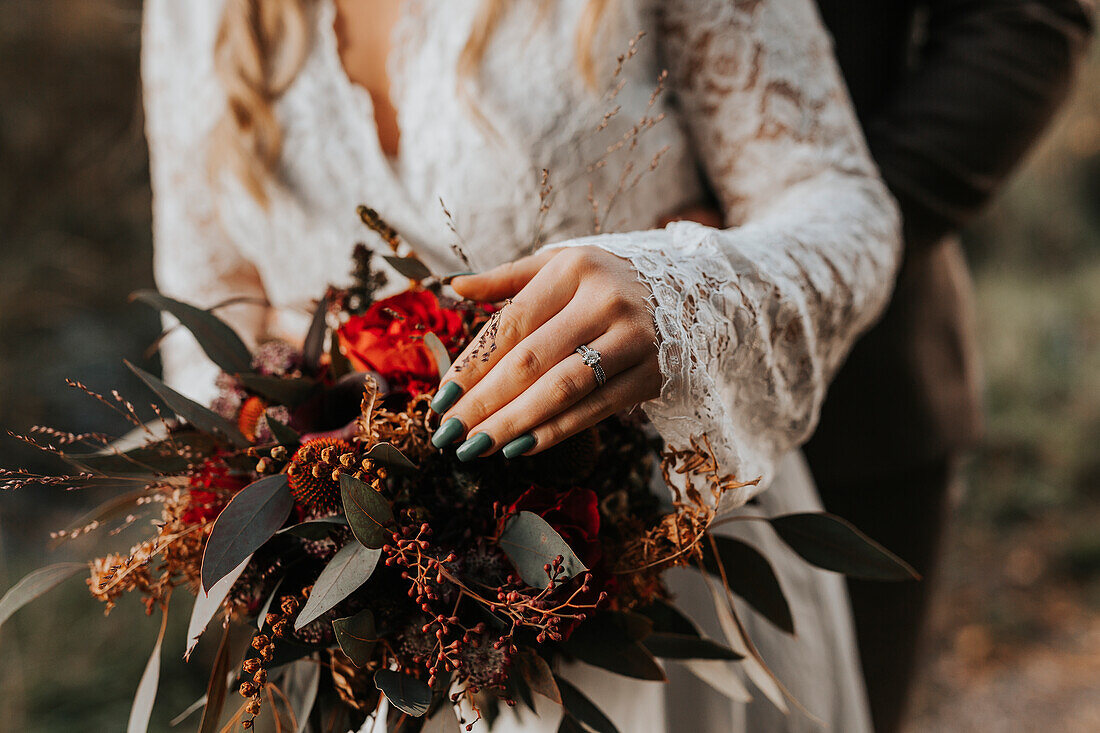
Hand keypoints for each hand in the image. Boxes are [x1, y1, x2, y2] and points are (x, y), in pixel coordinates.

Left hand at [428, 246, 660, 459]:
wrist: (689, 292)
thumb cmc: (605, 281)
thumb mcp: (560, 265)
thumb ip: (508, 278)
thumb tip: (454, 286)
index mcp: (575, 268)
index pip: (511, 323)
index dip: (473, 363)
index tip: (442, 396)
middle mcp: (607, 301)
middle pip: (531, 361)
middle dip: (483, 402)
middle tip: (448, 432)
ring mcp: (633, 340)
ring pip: (561, 390)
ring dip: (512, 424)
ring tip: (474, 446)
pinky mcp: (651, 376)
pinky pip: (594, 411)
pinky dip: (553, 432)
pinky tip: (518, 447)